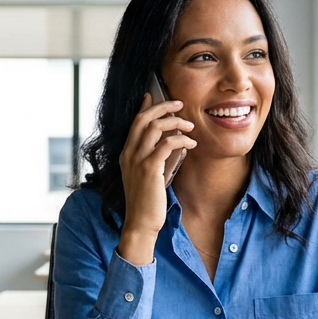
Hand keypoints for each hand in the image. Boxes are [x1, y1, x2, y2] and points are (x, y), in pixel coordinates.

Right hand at [117, 93, 196, 263]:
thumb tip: (178, 142)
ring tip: (190, 125)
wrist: (140, 223)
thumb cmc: (148, 202)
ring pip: (155, 127)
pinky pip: (167, 144)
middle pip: (143, 119)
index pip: (134, 123)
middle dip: (162, 107)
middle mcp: (128, 153)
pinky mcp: (149, 168)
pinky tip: (191, 143)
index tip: (152, 95)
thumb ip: (161, 158)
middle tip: (179, 103)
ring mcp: (137, 160)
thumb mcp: (153, 175)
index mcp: (126, 154)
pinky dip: (181, 139)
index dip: (144, 107)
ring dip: (175, 122)